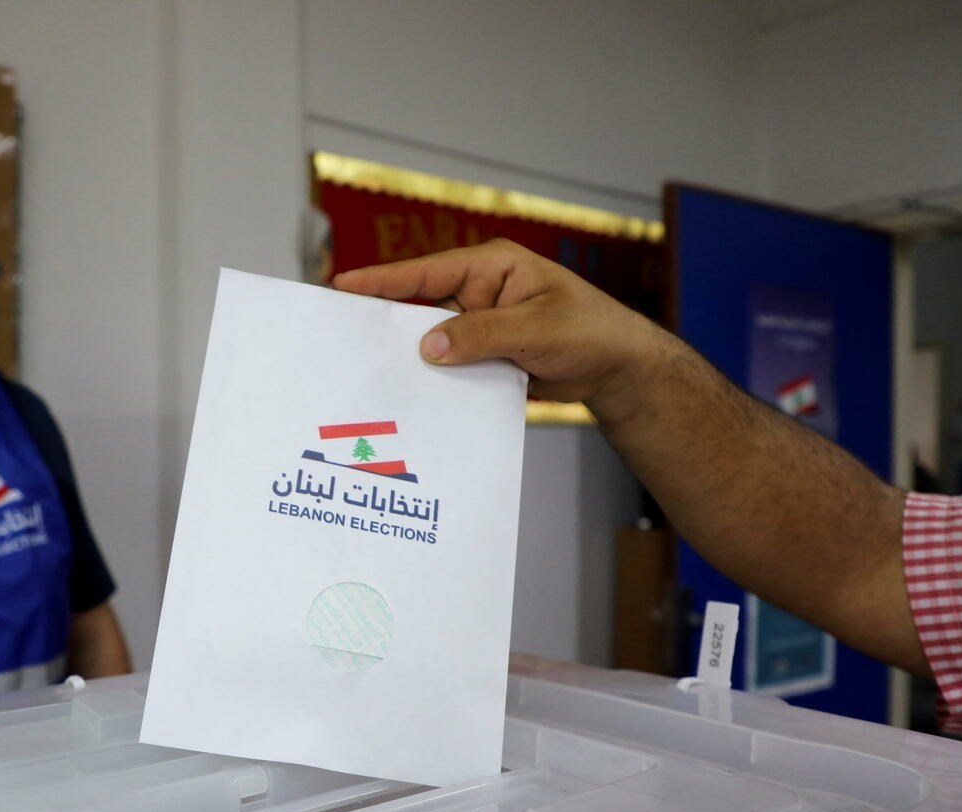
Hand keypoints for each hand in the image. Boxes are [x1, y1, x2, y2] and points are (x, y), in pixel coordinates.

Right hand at [332, 238, 666, 423]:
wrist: (618, 368)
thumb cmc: (591, 331)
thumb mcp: (537, 329)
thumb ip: (483, 335)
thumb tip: (429, 346)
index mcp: (491, 267)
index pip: (427, 271)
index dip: (384, 280)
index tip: (343, 285)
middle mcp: (479, 292)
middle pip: (421, 306)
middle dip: (388, 321)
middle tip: (345, 337)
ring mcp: (480, 326)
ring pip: (433, 341)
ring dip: (412, 357)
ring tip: (371, 372)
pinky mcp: (484, 356)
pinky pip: (450, 366)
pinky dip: (435, 379)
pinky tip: (413, 395)